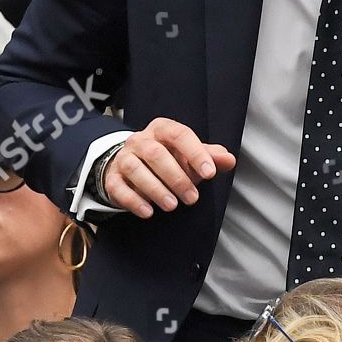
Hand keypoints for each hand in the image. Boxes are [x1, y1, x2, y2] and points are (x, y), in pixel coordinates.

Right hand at [103, 118, 235, 217]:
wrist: (134, 167)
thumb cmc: (170, 159)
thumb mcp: (191, 156)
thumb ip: (211, 157)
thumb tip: (229, 159)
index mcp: (162, 129)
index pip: (180, 135)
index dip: (196, 154)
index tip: (210, 173)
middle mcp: (140, 140)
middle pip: (156, 154)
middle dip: (177, 178)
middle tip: (193, 198)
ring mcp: (123, 158)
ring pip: (135, 169)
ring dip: (156, 189)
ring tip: (172, 205)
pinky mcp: (112, 177)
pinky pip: (118, 187)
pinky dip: (133, 201)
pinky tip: (148, 212)